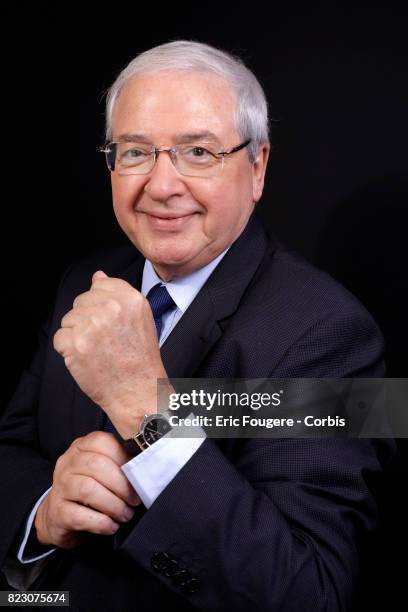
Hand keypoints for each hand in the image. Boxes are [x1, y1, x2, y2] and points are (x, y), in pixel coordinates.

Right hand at [34, 431, 140, 548]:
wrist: (59, 516)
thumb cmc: (90, 489)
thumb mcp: (103, 470)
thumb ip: (120, 463)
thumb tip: (147, 468)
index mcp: (81, 447)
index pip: (102, 442)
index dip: (123, 458)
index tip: (138, 476)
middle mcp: (67, 463)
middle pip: (96, 465)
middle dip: (122, 485)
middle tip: (135, 500)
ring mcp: (60, 486)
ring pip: (88, 490)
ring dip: (114, 505)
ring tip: (125, 514)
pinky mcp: (56, 512)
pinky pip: (79, 516)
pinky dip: (101, 522)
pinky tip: (111, 526)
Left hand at [53, 271, 167, 436]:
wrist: (138, 390)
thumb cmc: (140, 358)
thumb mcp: (140, 317)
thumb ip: (118, 293)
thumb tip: (98, 276)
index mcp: (130, 299)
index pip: (99, 285)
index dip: (100, 304)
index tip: (108, 320)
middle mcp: (111, 308)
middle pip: (81, 302)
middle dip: (87, 319)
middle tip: (105, 340)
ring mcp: (92, 326)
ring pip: (68, 319)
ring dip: (77, 334)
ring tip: (97, 350)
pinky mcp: (76, 345)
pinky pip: (60, 338)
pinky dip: (68, 351)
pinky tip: (87, 358)